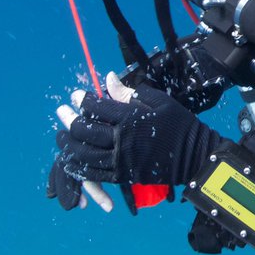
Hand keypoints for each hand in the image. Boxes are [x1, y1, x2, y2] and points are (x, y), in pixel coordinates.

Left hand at [46, 72, 218, 213]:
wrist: (194, 156)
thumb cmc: (178, 124)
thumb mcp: (157, 101)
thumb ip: (129, 92)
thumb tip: (108, 78)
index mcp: (130, 118)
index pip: (96, 107)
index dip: (82, 99)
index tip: (76, 95)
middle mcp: (121, 139)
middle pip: (84, 130)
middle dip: (69, 119)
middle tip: (62, 112)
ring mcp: (121, 160)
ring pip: (83, 154)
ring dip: (68, 144)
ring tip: (61, 136)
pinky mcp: (122, 176)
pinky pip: (93, 173)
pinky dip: (79, 166)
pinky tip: (72, 158)